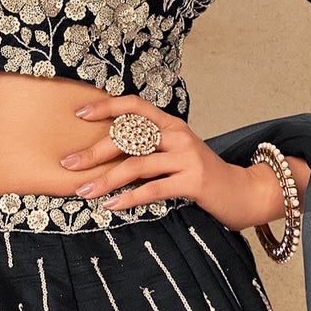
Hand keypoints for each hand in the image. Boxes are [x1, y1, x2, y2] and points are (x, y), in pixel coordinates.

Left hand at [58, 97, 310, 229]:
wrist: (243, 193)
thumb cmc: (201, 177)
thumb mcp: (175, 156)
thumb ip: (150, 149)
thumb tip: (107, 155)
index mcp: (171, 124)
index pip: (135, 106)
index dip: (106, 107)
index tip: (78, 114)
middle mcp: (178, 135)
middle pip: (129, 137)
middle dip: (94, 151)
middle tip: (68, 165)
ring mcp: (187, 156)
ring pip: (136, 164)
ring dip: (105, 179)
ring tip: (83, 192)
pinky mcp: (193, 181)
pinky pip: (153, 188)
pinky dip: (129, 197)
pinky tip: (111, 205)